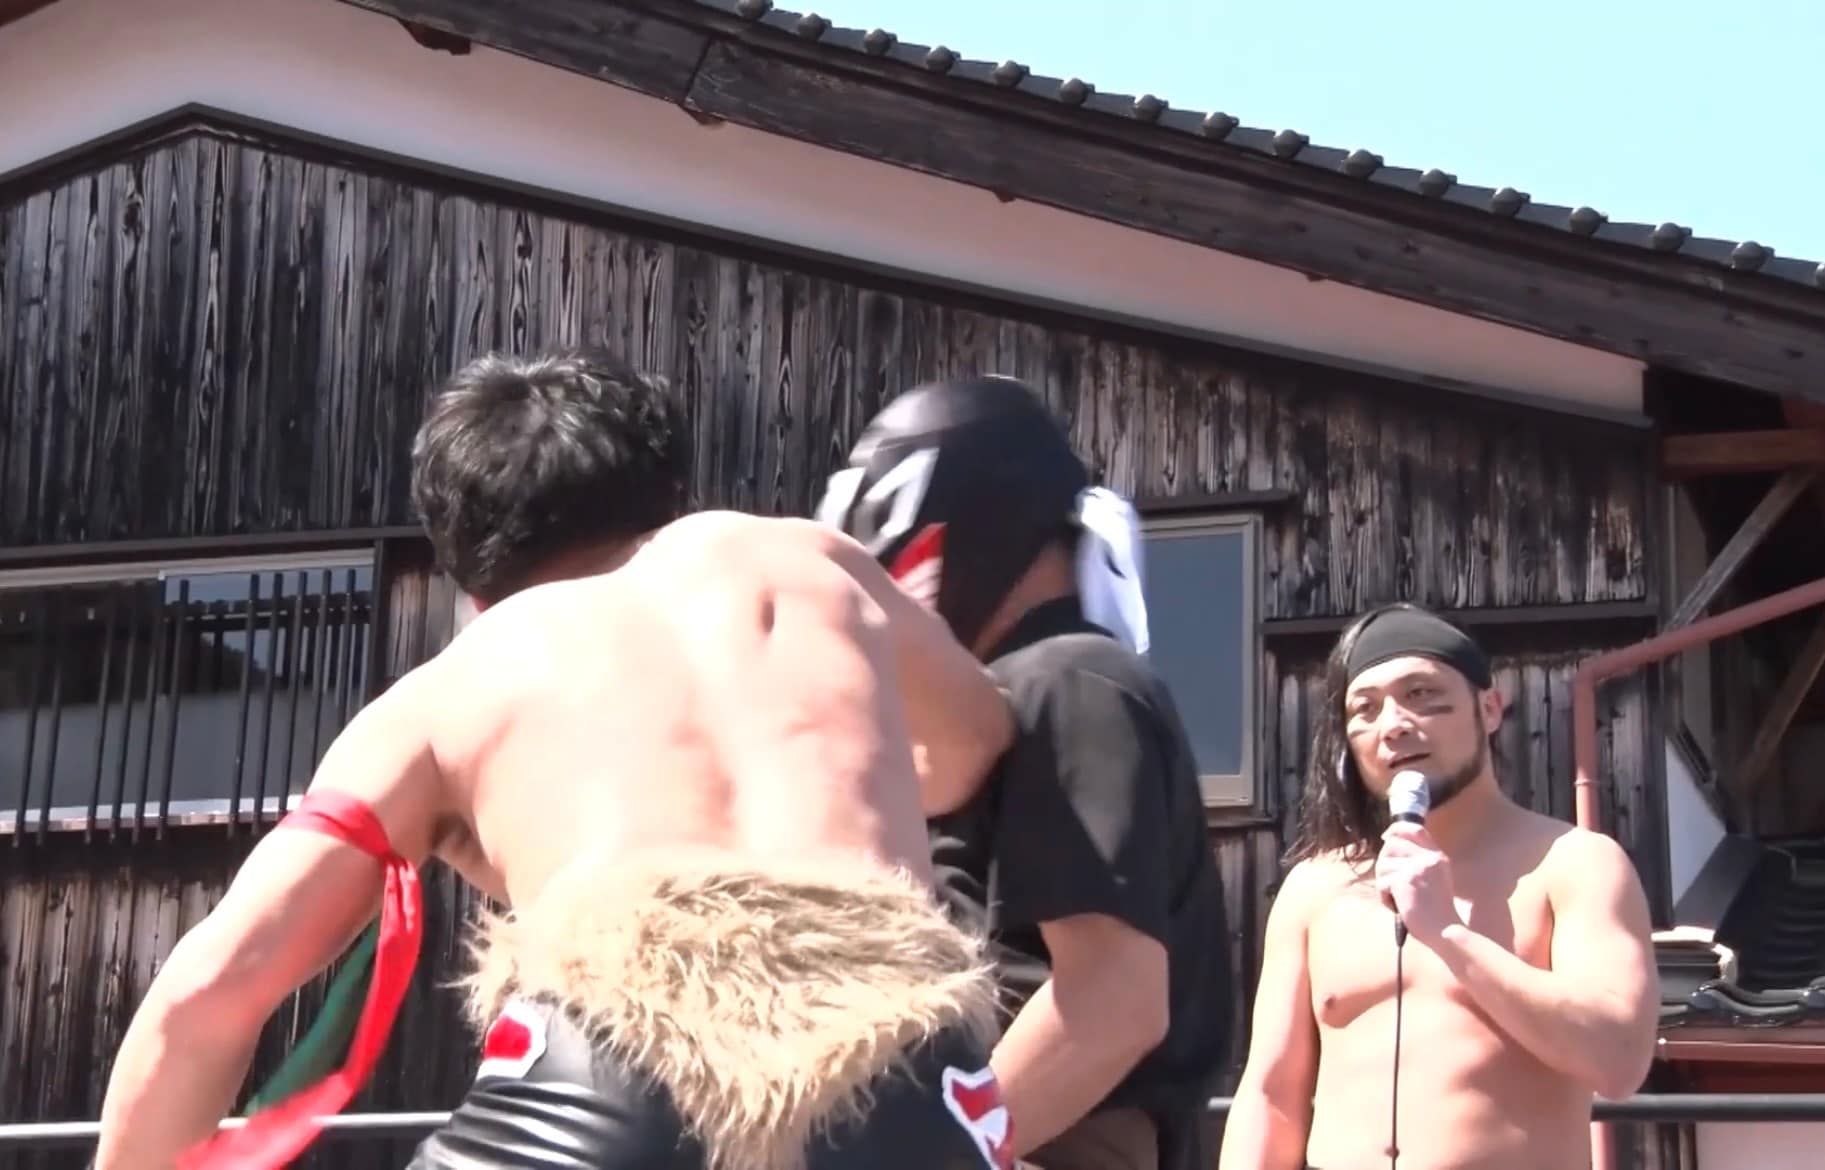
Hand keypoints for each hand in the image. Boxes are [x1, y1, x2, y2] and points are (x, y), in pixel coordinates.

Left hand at [1375, 822, 1462, 943]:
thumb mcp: (1435, 880)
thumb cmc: (1436, 912)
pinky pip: (1382, 883)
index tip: (1386, 836)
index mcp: (1437, 856)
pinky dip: (1384, 897)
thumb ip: (1419, 863)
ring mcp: (1418, 867)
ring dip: (1384, 884)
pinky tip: (1398, 907)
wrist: (1444, 930)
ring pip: (1382, 865)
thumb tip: (1390, 848)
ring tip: (1399, 899)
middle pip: (1391, 845)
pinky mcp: (1405, 879)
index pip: (1415, 829)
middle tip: (1392, 885)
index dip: (1396, 829)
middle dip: (1384, 864)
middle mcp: (1429, 857)